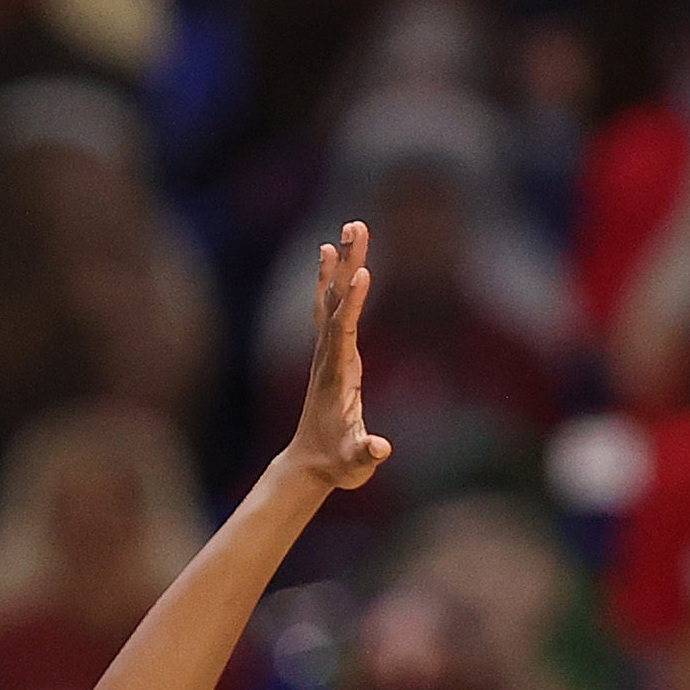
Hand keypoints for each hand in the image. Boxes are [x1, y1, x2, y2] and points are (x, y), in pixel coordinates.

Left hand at [292, 224, 393, 489]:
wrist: (310, 464)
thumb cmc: (338, 464)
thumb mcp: (356, 464)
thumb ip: (366, 453)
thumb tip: (380, 448)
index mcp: (337, 376)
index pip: (344, 332)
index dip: (352, 304)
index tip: (363, 273)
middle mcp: (328, 356)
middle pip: (336, 302)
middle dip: (348, 264)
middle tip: (356, 225)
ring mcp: (327, 352)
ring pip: (332, 298)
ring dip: (341, 261)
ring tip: (350, 225)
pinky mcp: (331, 352)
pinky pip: (330, 306)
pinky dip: (332, 278)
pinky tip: (331, 253)